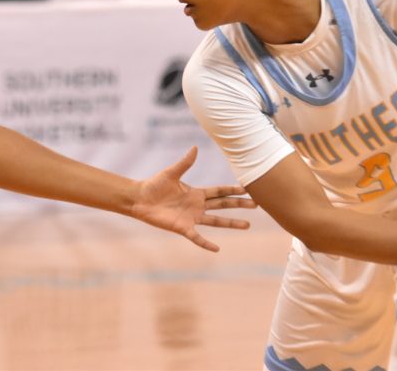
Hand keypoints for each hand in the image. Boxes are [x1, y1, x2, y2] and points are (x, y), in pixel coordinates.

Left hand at [130, 146, 255, 251]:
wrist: (140, 199)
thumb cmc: (154, 185)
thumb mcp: (171, 173)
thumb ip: (185, 163)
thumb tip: (195, 147)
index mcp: (196, 192)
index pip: (219, 192)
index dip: (233, 190)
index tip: (247, 189)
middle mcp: (197, 206)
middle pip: (223, 205)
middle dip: (239, 205)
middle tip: (256, 205)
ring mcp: (192, 218)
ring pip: (216, 221)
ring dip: (231, 223)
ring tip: (247, 225)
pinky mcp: (183, 228)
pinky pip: (197, 237)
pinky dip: (206, 243)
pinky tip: (217, 249)